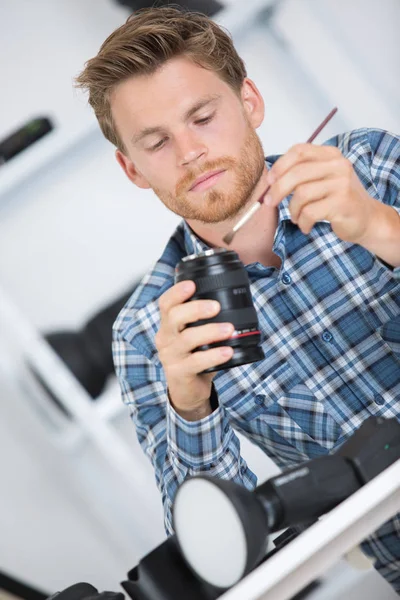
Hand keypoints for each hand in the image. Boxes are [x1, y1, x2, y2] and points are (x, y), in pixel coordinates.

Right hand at [155, 280, 233, 419]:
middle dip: (195, 309)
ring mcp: (170, 356)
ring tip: (229, 329)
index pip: (166, 303)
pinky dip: (214, 355)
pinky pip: (196, 362)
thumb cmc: (195, 356)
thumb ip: (205, 319)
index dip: (176, 292)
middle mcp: (165, 338)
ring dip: (210, 332)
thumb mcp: (195, 335)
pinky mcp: (179, 373)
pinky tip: (227, 351)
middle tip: (216, 306)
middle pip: (173, 317)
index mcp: (168, 325)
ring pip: (186, 339)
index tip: (192, 284)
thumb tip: (235, 298)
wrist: (188, 390)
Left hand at [265, 143, 379, 244]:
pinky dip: (302, 222)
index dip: (280, 165)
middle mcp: (338, 165)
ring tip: (296, 217)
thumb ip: (301, 173)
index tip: (269, 180)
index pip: (299, 151)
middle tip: (269, 202)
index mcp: (331, 155)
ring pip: (302, 194)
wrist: (368, 219)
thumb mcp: (323, 179)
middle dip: (277, 190)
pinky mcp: (342, 203)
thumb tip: (269, 179)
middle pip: (297, 173)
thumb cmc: (339, 199)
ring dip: (293, 210)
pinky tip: (306, 226)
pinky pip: (310, 212)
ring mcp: (342, 183)